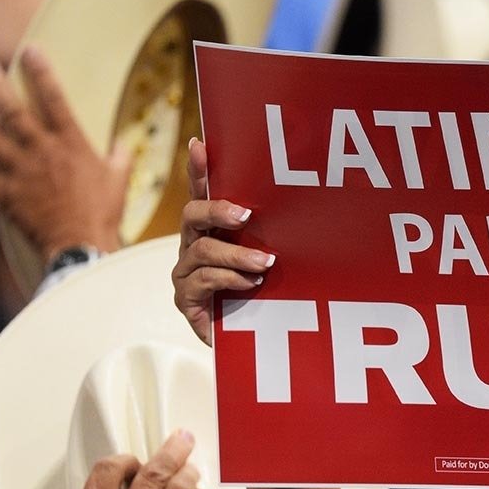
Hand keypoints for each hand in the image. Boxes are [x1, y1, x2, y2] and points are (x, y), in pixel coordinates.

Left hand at [0, 47, 126, 262]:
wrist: (83, 244)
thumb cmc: (104, 212)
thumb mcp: (119, 181)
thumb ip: (121, 158)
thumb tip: (124, 144)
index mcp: (71, 143)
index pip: (54, 97)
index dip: (41, 70)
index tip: (30, 50)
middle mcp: (42, 151)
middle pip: (11, 109)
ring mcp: (20, 172)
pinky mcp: (6, 194)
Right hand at [171, 138, 275, 344]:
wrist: (254, 342)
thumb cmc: (266, 293)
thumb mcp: (270, 258)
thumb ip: (271, 236)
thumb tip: (302, 205)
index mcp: (212, 231)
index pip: (202, 194)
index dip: (199, 171)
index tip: (201, 145)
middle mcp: (193, 247)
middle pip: (192, 215)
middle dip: (217, 211)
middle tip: (245, 215)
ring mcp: (186, 273)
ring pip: (201, 252)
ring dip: (236, 256)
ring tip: (264, 264)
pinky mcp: (187, 300)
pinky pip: (202, 281)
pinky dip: (229, 280)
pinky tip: (250, 284)